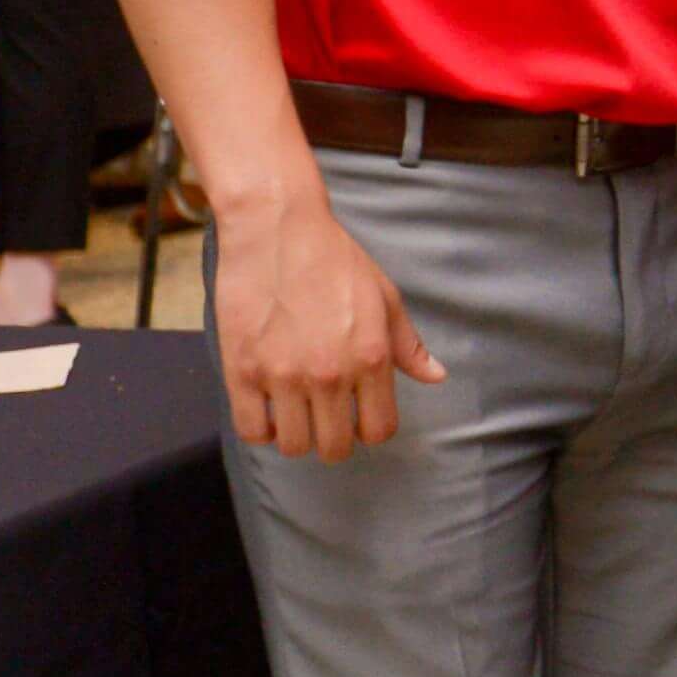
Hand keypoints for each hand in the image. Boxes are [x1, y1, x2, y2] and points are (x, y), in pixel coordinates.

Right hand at [219, 188, 443, 459]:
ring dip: (296, 435)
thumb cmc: (333, 259)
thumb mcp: (384, 297)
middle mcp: (329, 374)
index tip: (359, 417)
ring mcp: (282, 375)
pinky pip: (251, 429)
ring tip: (294, 412)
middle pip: (334, 446)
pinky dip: (261, 429)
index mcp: (370, 358)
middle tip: (325, 418)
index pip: (379, 429)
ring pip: (292, 445)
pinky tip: (267, 407)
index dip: (371, 429)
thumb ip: (407, 344)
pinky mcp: (241, 371)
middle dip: (334, 438)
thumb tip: (435, 376)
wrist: (276, 230)